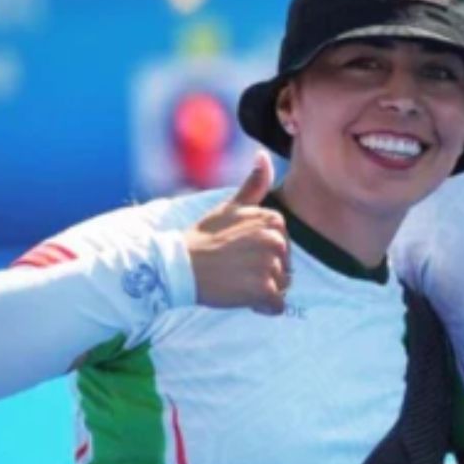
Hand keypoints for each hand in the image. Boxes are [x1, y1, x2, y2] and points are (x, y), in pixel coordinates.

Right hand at [186, 150, 289, 314]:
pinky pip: (277, 306)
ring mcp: (271, 265)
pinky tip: (242, 298)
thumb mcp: (229, 207)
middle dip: (264, 273)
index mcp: (274, 220)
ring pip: (281, 287)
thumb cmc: (203, 238)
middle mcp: (277, 240)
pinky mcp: (263, 290)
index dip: (262, 255)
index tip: (238, 253)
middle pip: (285, 267)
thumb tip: (264, 155)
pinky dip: (262, 308)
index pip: (283, 247)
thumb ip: (253, 184)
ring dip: (261, 290)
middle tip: (234, 268)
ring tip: (235, 281)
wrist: (178, 266)